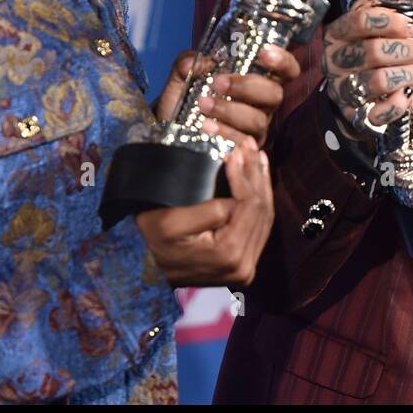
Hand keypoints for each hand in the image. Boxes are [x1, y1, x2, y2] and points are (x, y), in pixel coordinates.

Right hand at [134, 138, 272, 286]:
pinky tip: (257, 178)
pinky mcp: (244, 263)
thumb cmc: (154, 238)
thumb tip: (235, 202)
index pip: (249, 206)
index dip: (245, 175)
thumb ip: (206, 213)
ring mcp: (245, 268)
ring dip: (261, 184)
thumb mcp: (169, 223)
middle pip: (261, 210)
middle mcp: (243, 266)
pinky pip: (260, 226)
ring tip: (257, 155)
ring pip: (265, 217)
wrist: (147, 265)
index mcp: (228, 254)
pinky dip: (260, 199)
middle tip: (249, 145)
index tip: (236, 150)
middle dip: (256, 174)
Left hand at [152, 45, 300, 142]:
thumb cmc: (184, 98)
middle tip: (218, 83)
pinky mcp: (244, 150)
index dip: (283, 61)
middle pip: (275, 94)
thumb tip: (197, 61)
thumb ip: (186, 64)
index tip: (263, 52)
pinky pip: (244, 143)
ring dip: (231, 111)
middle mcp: (261, 104)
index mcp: (256, 80)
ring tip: (204, 105)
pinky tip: (207, 128)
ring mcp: (254, 128)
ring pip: (258, 120)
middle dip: (248, 86)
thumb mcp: (181, 76)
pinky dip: (226, 134)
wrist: (167, 130)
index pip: (285, 71)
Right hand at [321, 0, 412, 136]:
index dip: (392, 22)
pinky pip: (377, 113)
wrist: (368, 89)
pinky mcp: (353, 113)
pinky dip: (398, 105)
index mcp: (340, 31)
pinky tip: (406, 95)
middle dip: (407, 51)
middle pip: (372, 51)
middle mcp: (335, 58)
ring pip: (378, 81)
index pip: (360, 20)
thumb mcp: (399, 24)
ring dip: (407, 76)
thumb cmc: (384, 47)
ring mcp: (341, 87)